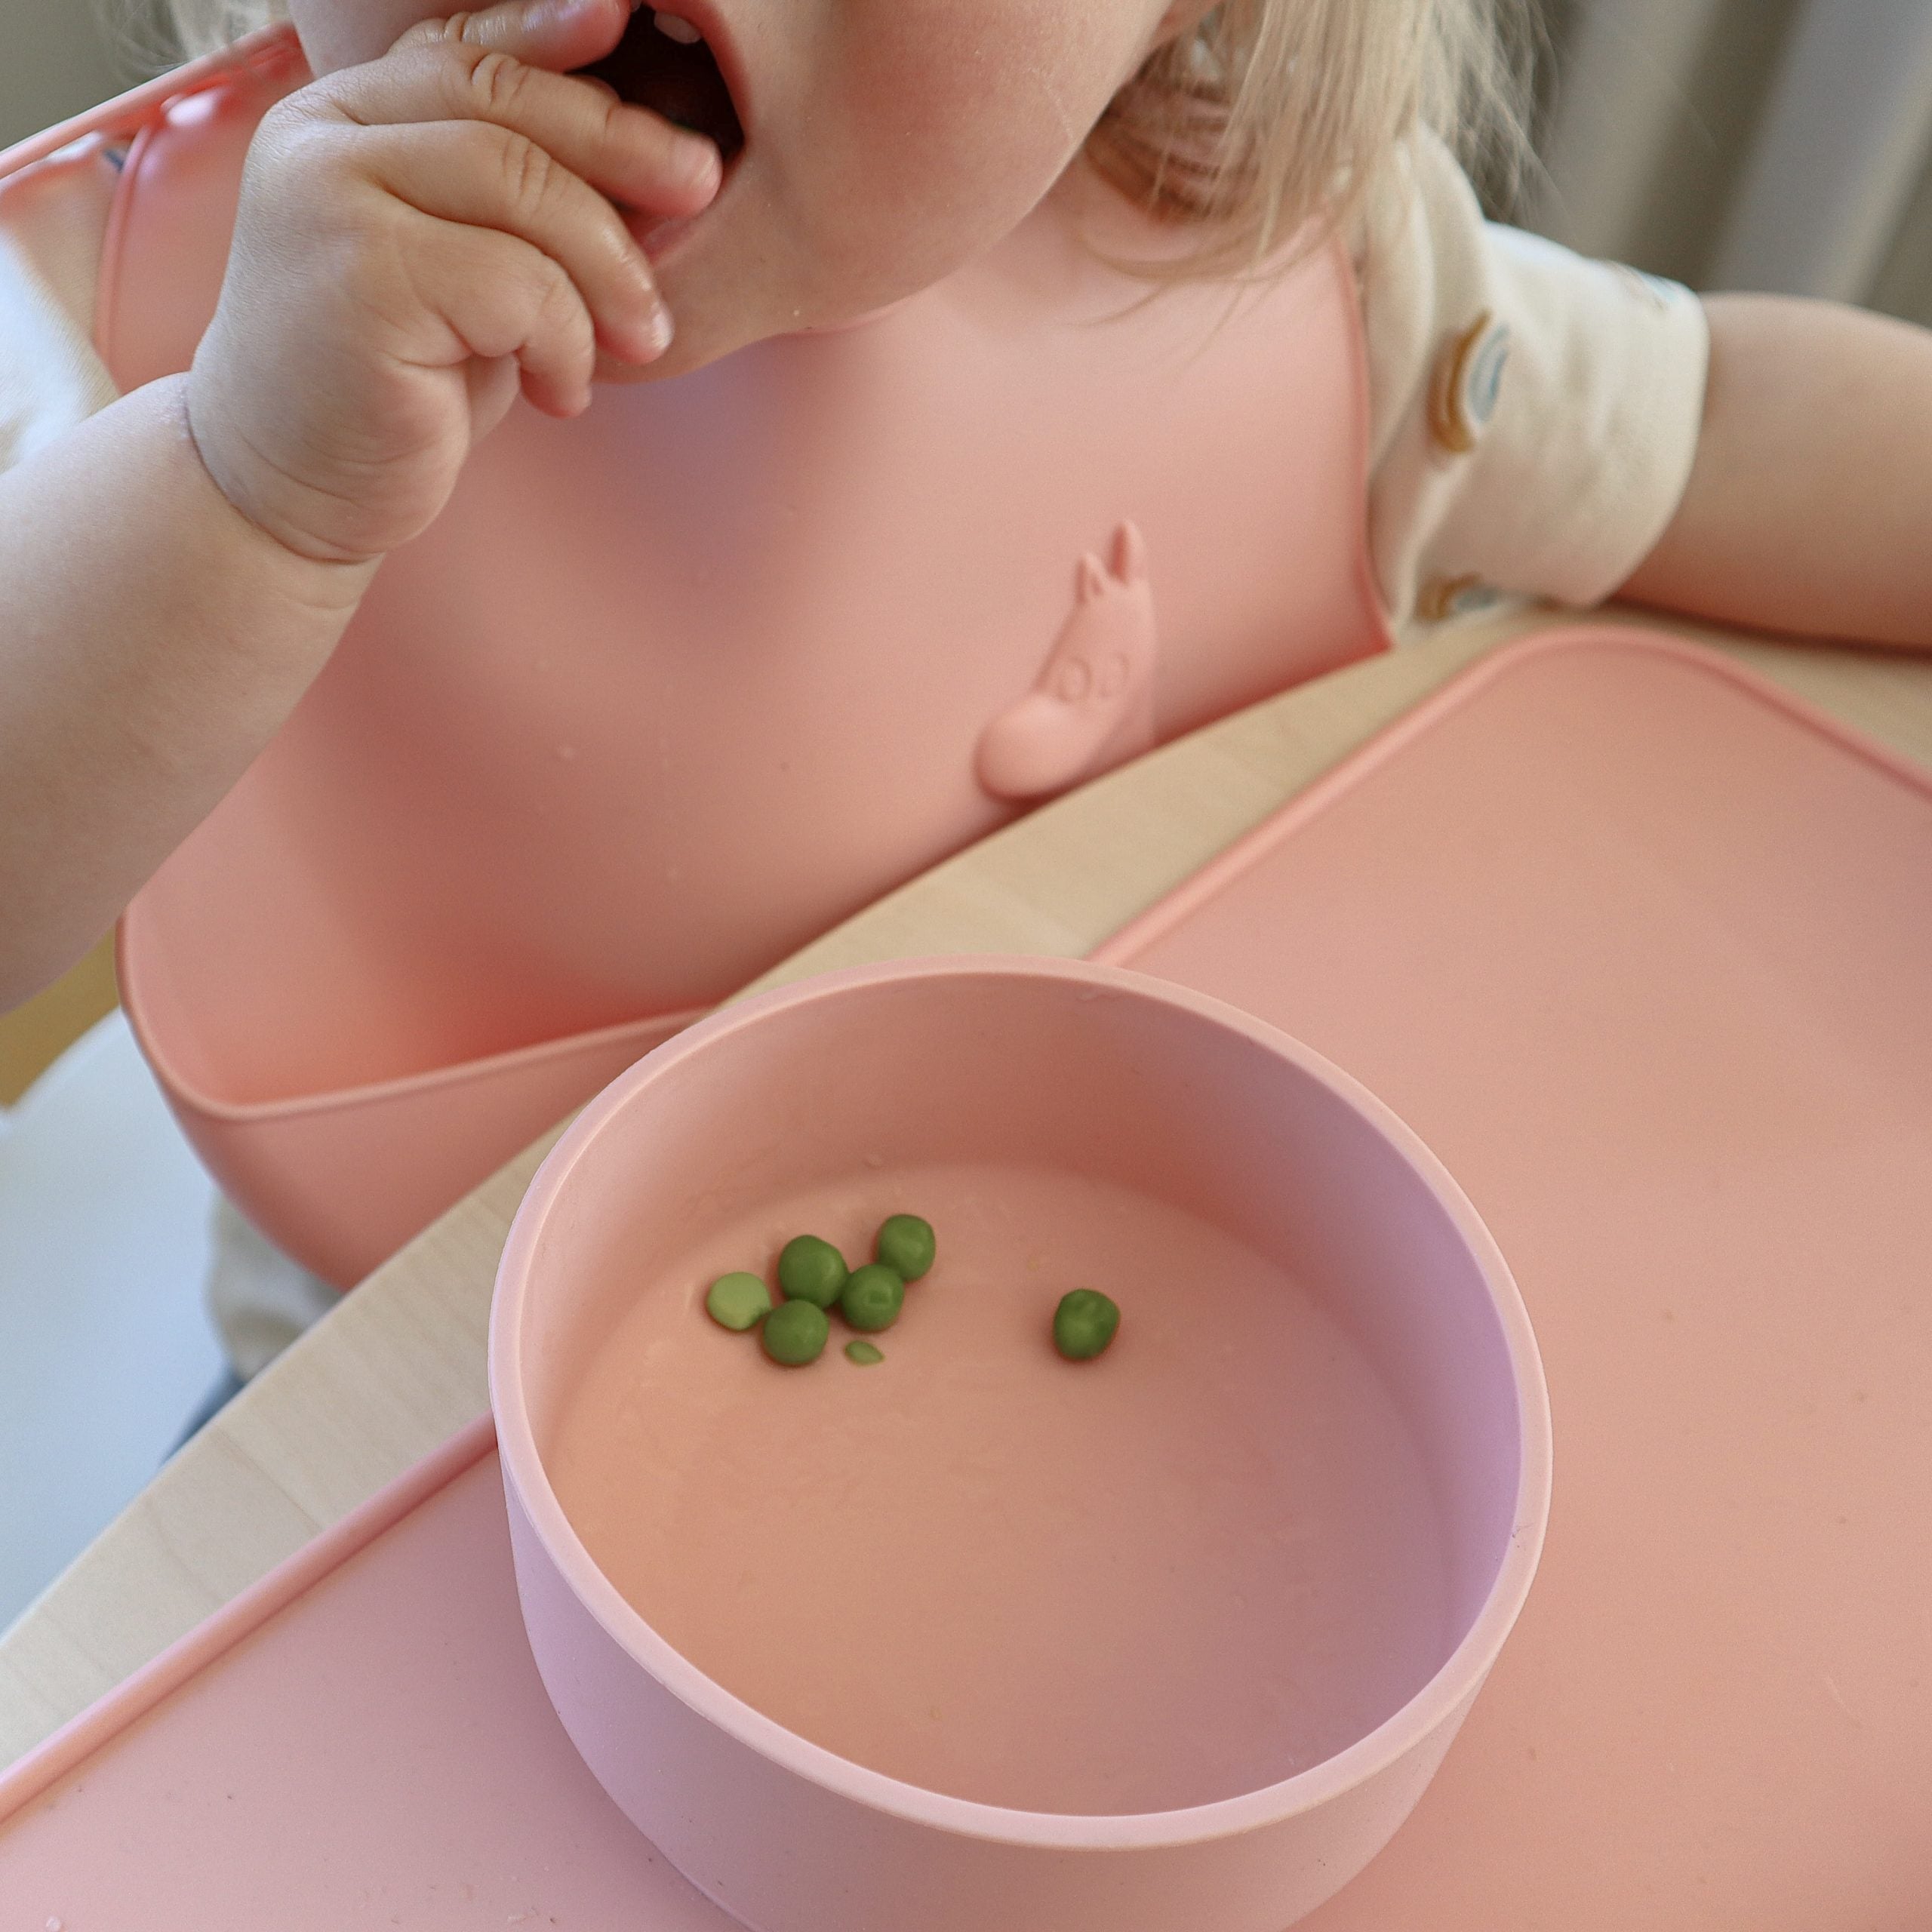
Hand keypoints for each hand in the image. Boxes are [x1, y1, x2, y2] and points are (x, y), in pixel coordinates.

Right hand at [186, 0, 719, 565]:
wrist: (294, 489)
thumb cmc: (398, 383)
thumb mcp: (461, 270)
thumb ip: (511, 199)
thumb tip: (652, 150)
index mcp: (341, 119)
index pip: (464, 53)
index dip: (554, 35)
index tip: (630, 25)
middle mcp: (320, 140)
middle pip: (504, 106)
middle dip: (620, 144)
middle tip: (701, 187)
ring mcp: (329, 203)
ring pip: (522, 190)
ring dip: (608, 269)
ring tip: (639, 339)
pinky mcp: (362, 283)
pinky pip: (518, 284)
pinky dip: (567, 342)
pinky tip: (563, 392)